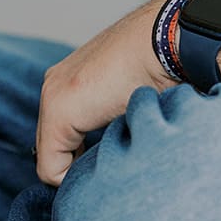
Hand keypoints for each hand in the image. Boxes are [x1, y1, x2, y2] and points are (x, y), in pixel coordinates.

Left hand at [36, 0, 174, 184]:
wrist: (169, 40)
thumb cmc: (166, 65)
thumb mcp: (133, 97)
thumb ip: (114, 119)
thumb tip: (113, 153)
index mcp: (72, 81)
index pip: (61, 134)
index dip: (81, 158)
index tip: (110, 164)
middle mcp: (55, 86)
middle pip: (54, 147)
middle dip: (78, 165)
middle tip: (111, 172)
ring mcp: (53, 98)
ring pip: (51, 160)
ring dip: (78, 171)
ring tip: (111, 170)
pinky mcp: (59, 114)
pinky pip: (51, 168)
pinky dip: (72, 180)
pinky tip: (105, 173)